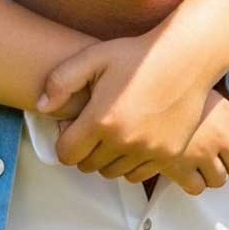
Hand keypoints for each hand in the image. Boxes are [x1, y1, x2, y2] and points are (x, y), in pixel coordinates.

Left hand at [40, 34, 210, 178]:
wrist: (186, 58)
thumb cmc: (138, 55)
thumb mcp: (94, 57)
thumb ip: (60, 81)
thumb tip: (42, 107)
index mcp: (101, 120)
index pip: (66, 154)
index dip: (66, 140)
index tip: (76, 124)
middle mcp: (124, 141)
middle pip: (88, 166)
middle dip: (85, 149)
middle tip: (96, 126)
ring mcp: (148, 150)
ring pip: (112, 172)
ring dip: (108, 157)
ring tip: (116, 130)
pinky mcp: (168, 155)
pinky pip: (137, 174)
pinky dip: (131, 163)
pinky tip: (134, 139)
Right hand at [150, 92, 228, 195]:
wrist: (140, 97)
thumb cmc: (166, 85)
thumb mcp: (196, 87)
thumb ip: (211, 101)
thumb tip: (219, 109)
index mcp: (224, 111)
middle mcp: (218, 134)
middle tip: (217, 158)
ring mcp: (201, 153)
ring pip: (220, 179)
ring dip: (211, 175)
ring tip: (199, 165)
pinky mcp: (181, 168)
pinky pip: (197, 187)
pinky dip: (192, 183)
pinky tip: (184, 172)